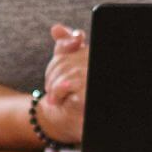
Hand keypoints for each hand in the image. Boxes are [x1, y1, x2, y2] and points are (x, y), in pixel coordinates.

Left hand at [37, 24, 88, 143]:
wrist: (76, 123)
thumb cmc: (73, 93)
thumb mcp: (68, 67)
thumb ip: (66, 46)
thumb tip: (57, 28)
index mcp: (95, 55)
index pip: (75, 39)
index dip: (65, 47)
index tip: (60, 58)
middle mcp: (98, 64)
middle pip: (65, 57)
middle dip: (53, 73)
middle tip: (55, 88)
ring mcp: (94, 79)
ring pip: (64, 71)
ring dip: (53, 87)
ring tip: (58, 96)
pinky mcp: (89, 93)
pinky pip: (64, 85)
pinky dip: (57, 93)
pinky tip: (62, 99)